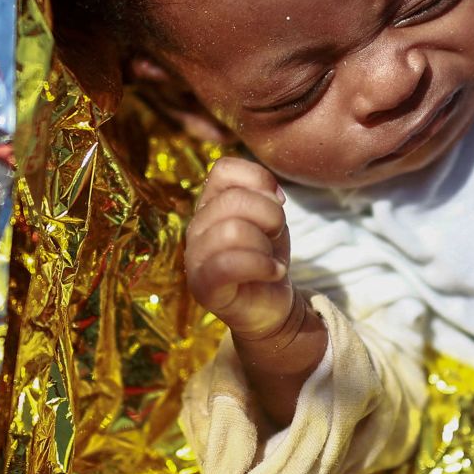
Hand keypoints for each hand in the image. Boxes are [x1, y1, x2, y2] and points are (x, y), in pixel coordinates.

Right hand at [186, 157, 295, 340]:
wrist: (271, 304)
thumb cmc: (266, 256)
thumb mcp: (270, 218)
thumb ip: (263, 195)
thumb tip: (271, 191)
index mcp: (209, 205)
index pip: (224, 169)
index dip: (259, 180)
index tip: (277, 202)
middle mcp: (196, 228)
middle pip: (233, 199)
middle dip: (270, 215)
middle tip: (275, 236)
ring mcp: (196, 258)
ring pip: (232, 230)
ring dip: (265, 245)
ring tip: (270, 259)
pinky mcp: (204, 288)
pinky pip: (229, 264)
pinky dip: (262, 266)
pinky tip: (273, 273)